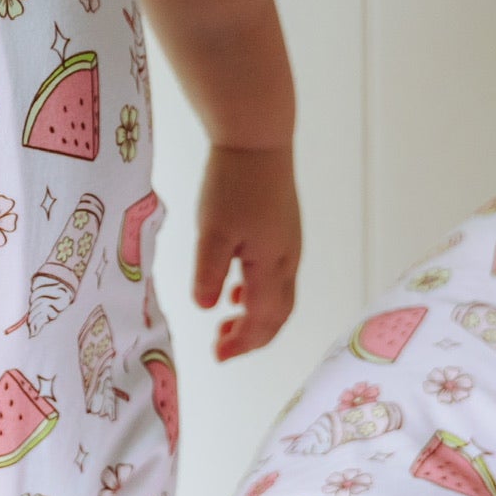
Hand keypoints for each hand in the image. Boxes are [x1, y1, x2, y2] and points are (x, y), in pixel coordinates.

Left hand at [191, 143, 299, 359]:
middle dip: (252, 337)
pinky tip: (236, 291)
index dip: (242, 342)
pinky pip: (276, 275)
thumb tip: (206, 307)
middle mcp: (287, 259)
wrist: (257, 139)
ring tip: (227, 326)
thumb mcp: (213, 229)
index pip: (262, 318)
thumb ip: (210, 270)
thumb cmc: (233, 183)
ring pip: (279, 296)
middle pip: (277, 314)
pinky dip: (258, 293)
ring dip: (256, 317)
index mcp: (272, 264)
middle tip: (222, 350)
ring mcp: (288, 244)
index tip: (218, 356)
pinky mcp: (283, 230)